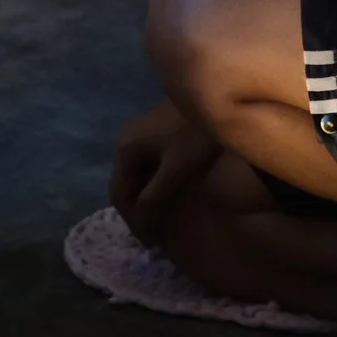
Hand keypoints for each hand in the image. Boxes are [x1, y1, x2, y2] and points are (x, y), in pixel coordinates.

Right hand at [107, 99, 220, 244]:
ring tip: (162, 219)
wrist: (216, 94)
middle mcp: (126, 141)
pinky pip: (147, 165)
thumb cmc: (195, 132)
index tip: (151, 243)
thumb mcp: (177, 168)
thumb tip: (141, 225)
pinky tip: (168, 194)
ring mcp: (139, 134)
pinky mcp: (155, 132)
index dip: (133, 222)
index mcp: (125, 149)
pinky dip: (153, 184)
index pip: (120, 195)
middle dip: (136, 213)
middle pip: (124, 185)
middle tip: (155, 236)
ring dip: (145, 199)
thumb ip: (156, 197)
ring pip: (136, 176)